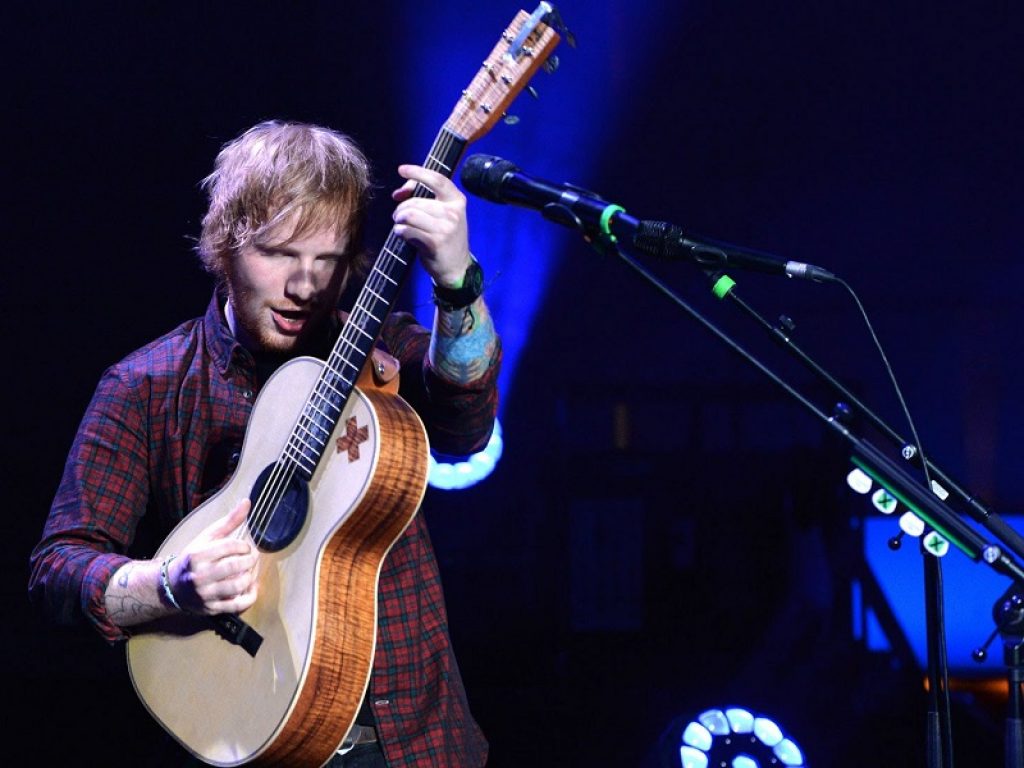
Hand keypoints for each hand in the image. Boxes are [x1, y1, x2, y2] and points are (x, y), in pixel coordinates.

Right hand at [171, 499, 258, 614]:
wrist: (172, 586)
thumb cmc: (194, 558)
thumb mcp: (207, 538)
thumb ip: (229, 521)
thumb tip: (247, 501)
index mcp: (197, 556)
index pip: (230, 547)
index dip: (244, 546)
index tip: (246, 547)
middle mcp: (200, 576)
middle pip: (235, 567)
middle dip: (250, 560)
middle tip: (253, 558)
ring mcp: (205, 594)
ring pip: (238, 586)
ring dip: (251, 577)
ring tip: (250, 571)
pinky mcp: (211, 609)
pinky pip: (237, 605)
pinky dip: (250, 596)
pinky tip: (251, 587)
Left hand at [392, 164, 471, 286]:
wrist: (456, 267)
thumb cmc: (444, 237)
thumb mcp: (442, 214)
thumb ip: (422, 197)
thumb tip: (398, 193)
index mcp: (457, 201)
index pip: (437, 179)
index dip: (417, 172)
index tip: (402, 169)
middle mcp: (453, 213)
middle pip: (416, 201)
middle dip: (401, 208)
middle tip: (398, 216)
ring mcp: (445, 228)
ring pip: (409, 214)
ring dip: (399, 220)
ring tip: (400, 225)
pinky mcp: (435, 242)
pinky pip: (407, 230)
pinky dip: (400, 231)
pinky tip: (403, 235)